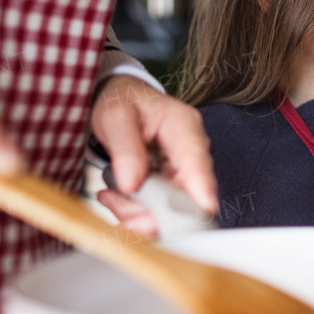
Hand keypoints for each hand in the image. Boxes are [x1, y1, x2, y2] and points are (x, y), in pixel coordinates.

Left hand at [91, 74, 216, 238]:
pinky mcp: (171, 185)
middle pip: (186, 194)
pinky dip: (135, 210)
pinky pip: (159, 210)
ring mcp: (182, 170)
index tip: (204, 209)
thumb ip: (125, 149)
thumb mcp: (115, 117)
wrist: (120, 101)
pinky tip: (116, 197)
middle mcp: (190, 151)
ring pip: (171, 209)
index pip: (196, 159)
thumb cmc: (122, 101)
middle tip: (116, 206)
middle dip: (151, 211)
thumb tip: (132, 185)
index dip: (202, 186)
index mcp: (183, 124)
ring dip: (137, 212)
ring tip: (109, 196)